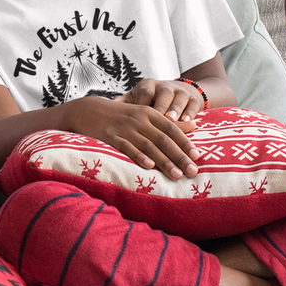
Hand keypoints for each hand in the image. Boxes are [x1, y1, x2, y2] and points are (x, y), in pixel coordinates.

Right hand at [65, 96, 200, 179]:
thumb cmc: (121, 115)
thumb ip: (168, 122)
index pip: (172, 128)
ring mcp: (125, 128)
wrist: (88, 110)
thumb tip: (195, 126)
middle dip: (179, 156)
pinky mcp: (111, 137)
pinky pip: (127, 147)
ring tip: (176, 175)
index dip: (185, 142)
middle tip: (192, 171)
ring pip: (148, 146)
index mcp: (149, 113)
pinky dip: (138, 156)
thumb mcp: (145, 113)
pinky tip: (148, 166)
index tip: (197, 156)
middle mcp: (139, 120)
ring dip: (163, 161)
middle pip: (163, 139)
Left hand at [118, 78, 203, 121]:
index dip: (142, 103)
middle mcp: (164, 86)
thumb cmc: (150, 99)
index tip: (138, 116)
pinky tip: (189, 122)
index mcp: (148, 86)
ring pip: (179, 99)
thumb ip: (125, 102)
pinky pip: (193, 104)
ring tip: (172, 120)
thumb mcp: (137, 98)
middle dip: (161, 107)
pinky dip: (191, 112)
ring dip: (176, 110)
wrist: (176, 91)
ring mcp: (180, 92)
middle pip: (163, 94)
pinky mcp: (193, 99)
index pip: (145, 92)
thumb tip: (107, 105)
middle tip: (159, 118)